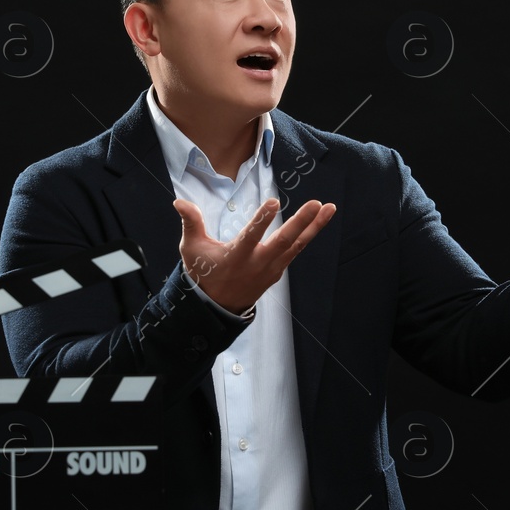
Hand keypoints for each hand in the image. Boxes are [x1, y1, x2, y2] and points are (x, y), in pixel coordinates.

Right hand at [173, 196, 336, 314]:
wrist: (216, 307)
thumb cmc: (203, 273)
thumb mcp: (191, 248)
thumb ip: (190, 222)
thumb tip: (179, 201)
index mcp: (235, 257)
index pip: (250, 236)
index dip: (262, 220)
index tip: (274, 202)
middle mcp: (256, 263)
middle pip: (282, 242)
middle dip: (300, 223)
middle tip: (316, 204)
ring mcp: (270, 269)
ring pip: (295, 245)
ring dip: (314, 227)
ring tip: (329, 208)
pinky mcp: (277, 271)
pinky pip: (295, 251)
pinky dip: (308, 236)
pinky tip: (319, 221)